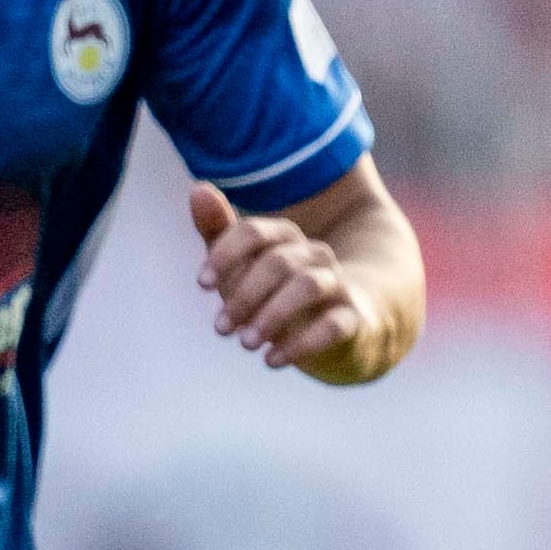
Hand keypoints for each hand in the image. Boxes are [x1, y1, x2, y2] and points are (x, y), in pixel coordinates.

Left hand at [188, 180, 372, 372]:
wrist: (337, 327)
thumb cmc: (276, 292)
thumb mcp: (243, 265)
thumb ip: (219, 232)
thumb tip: (197, 188)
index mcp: (285, 238)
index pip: (253, 232)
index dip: (225, 255)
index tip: (201, 284)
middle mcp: (313, 255)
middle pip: (278, 262)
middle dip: (244, 295)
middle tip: (221, 329)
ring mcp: (337, 284)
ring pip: (308, 286)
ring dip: (272, 316)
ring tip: (246, 344)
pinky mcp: (353, 318)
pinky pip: (334, 325)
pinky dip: (301, 344)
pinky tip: (273, 360)